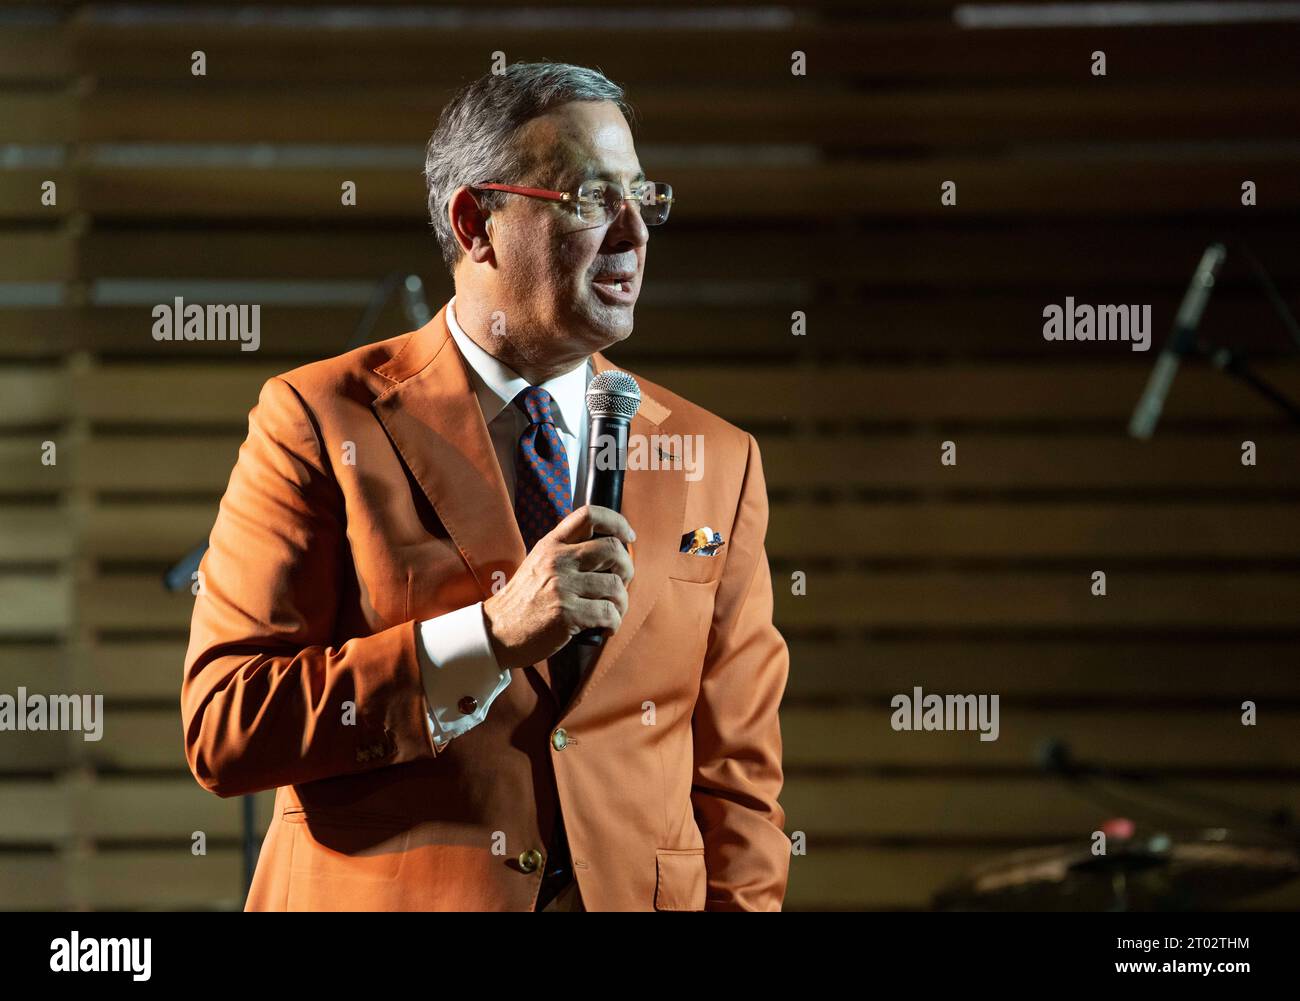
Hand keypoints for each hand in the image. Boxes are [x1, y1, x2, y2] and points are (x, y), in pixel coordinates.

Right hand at [482, 505, 635, 670]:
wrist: (497, 633)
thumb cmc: (523, 601)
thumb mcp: (538, 564)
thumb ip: (566, 553)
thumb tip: (608, 553)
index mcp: (551, 544)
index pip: (589, 515)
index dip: (617, 522)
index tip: (628, 536)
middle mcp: (557, 561)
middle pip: (613, 548)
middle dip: (627, 567)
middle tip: (622, 582)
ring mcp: (562, 587)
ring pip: (615, 585)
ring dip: (622, 602)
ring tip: (613, 611)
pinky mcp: (567, 614)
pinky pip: (608, 614)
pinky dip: (614, 623)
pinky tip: (606, 627)